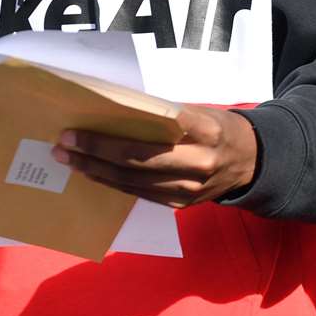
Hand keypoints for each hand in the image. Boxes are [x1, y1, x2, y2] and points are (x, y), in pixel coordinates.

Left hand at [53, 104, 257, 207]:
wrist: (251, 162)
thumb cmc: (219, 127)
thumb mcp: (201, 111)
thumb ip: (166, 114)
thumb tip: (116, 111)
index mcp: (206, 130)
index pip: (152, 131)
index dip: (112, 134)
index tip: (79, 129)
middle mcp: (199, 162)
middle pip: (137, 161)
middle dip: (95, 154)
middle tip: (64, 145)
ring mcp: (190, 188)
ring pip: (134, 182)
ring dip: (96, 171)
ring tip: (69, 160)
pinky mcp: (182, 204)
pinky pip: (141, 194)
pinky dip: (114, 184)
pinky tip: (93, 174)